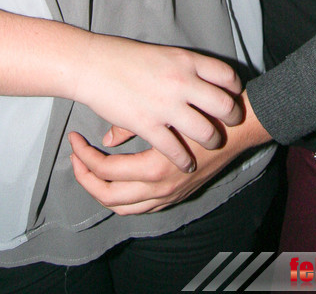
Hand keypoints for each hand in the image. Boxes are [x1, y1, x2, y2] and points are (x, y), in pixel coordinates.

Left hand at [69, 92, 271, 213]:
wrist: (240, 125)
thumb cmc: (201, 110)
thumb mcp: (164, 107)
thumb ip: (134, 123)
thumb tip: (107, 138)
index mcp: (155, 167)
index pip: (105, 172)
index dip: (84, 157)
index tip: (75, 140)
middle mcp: (161, 188)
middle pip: (108, 196)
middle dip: (85, 178)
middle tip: (75, 157)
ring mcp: (171, 195)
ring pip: (123, 207)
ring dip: (101, 191)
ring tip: (89, 171)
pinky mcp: (179, 194)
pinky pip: (142, 208)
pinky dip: (124, 199)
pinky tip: (116, 181)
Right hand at [73, 37, 242, 172]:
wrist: (94, 64)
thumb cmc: (126, 56)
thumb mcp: (164, 53)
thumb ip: (185, 67)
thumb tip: (202, 77)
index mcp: (186, 61)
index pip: (226, 76)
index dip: (235, 90)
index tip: (233, 98)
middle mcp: (182, 82)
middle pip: (224, 106)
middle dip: (232, 119)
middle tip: (231, 125)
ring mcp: (166, 104)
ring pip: (206, 131)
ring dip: (212, 141)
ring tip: (212, 145)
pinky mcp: (148, 125)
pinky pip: (176, 149)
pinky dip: (185, 159)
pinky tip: (186, 163)